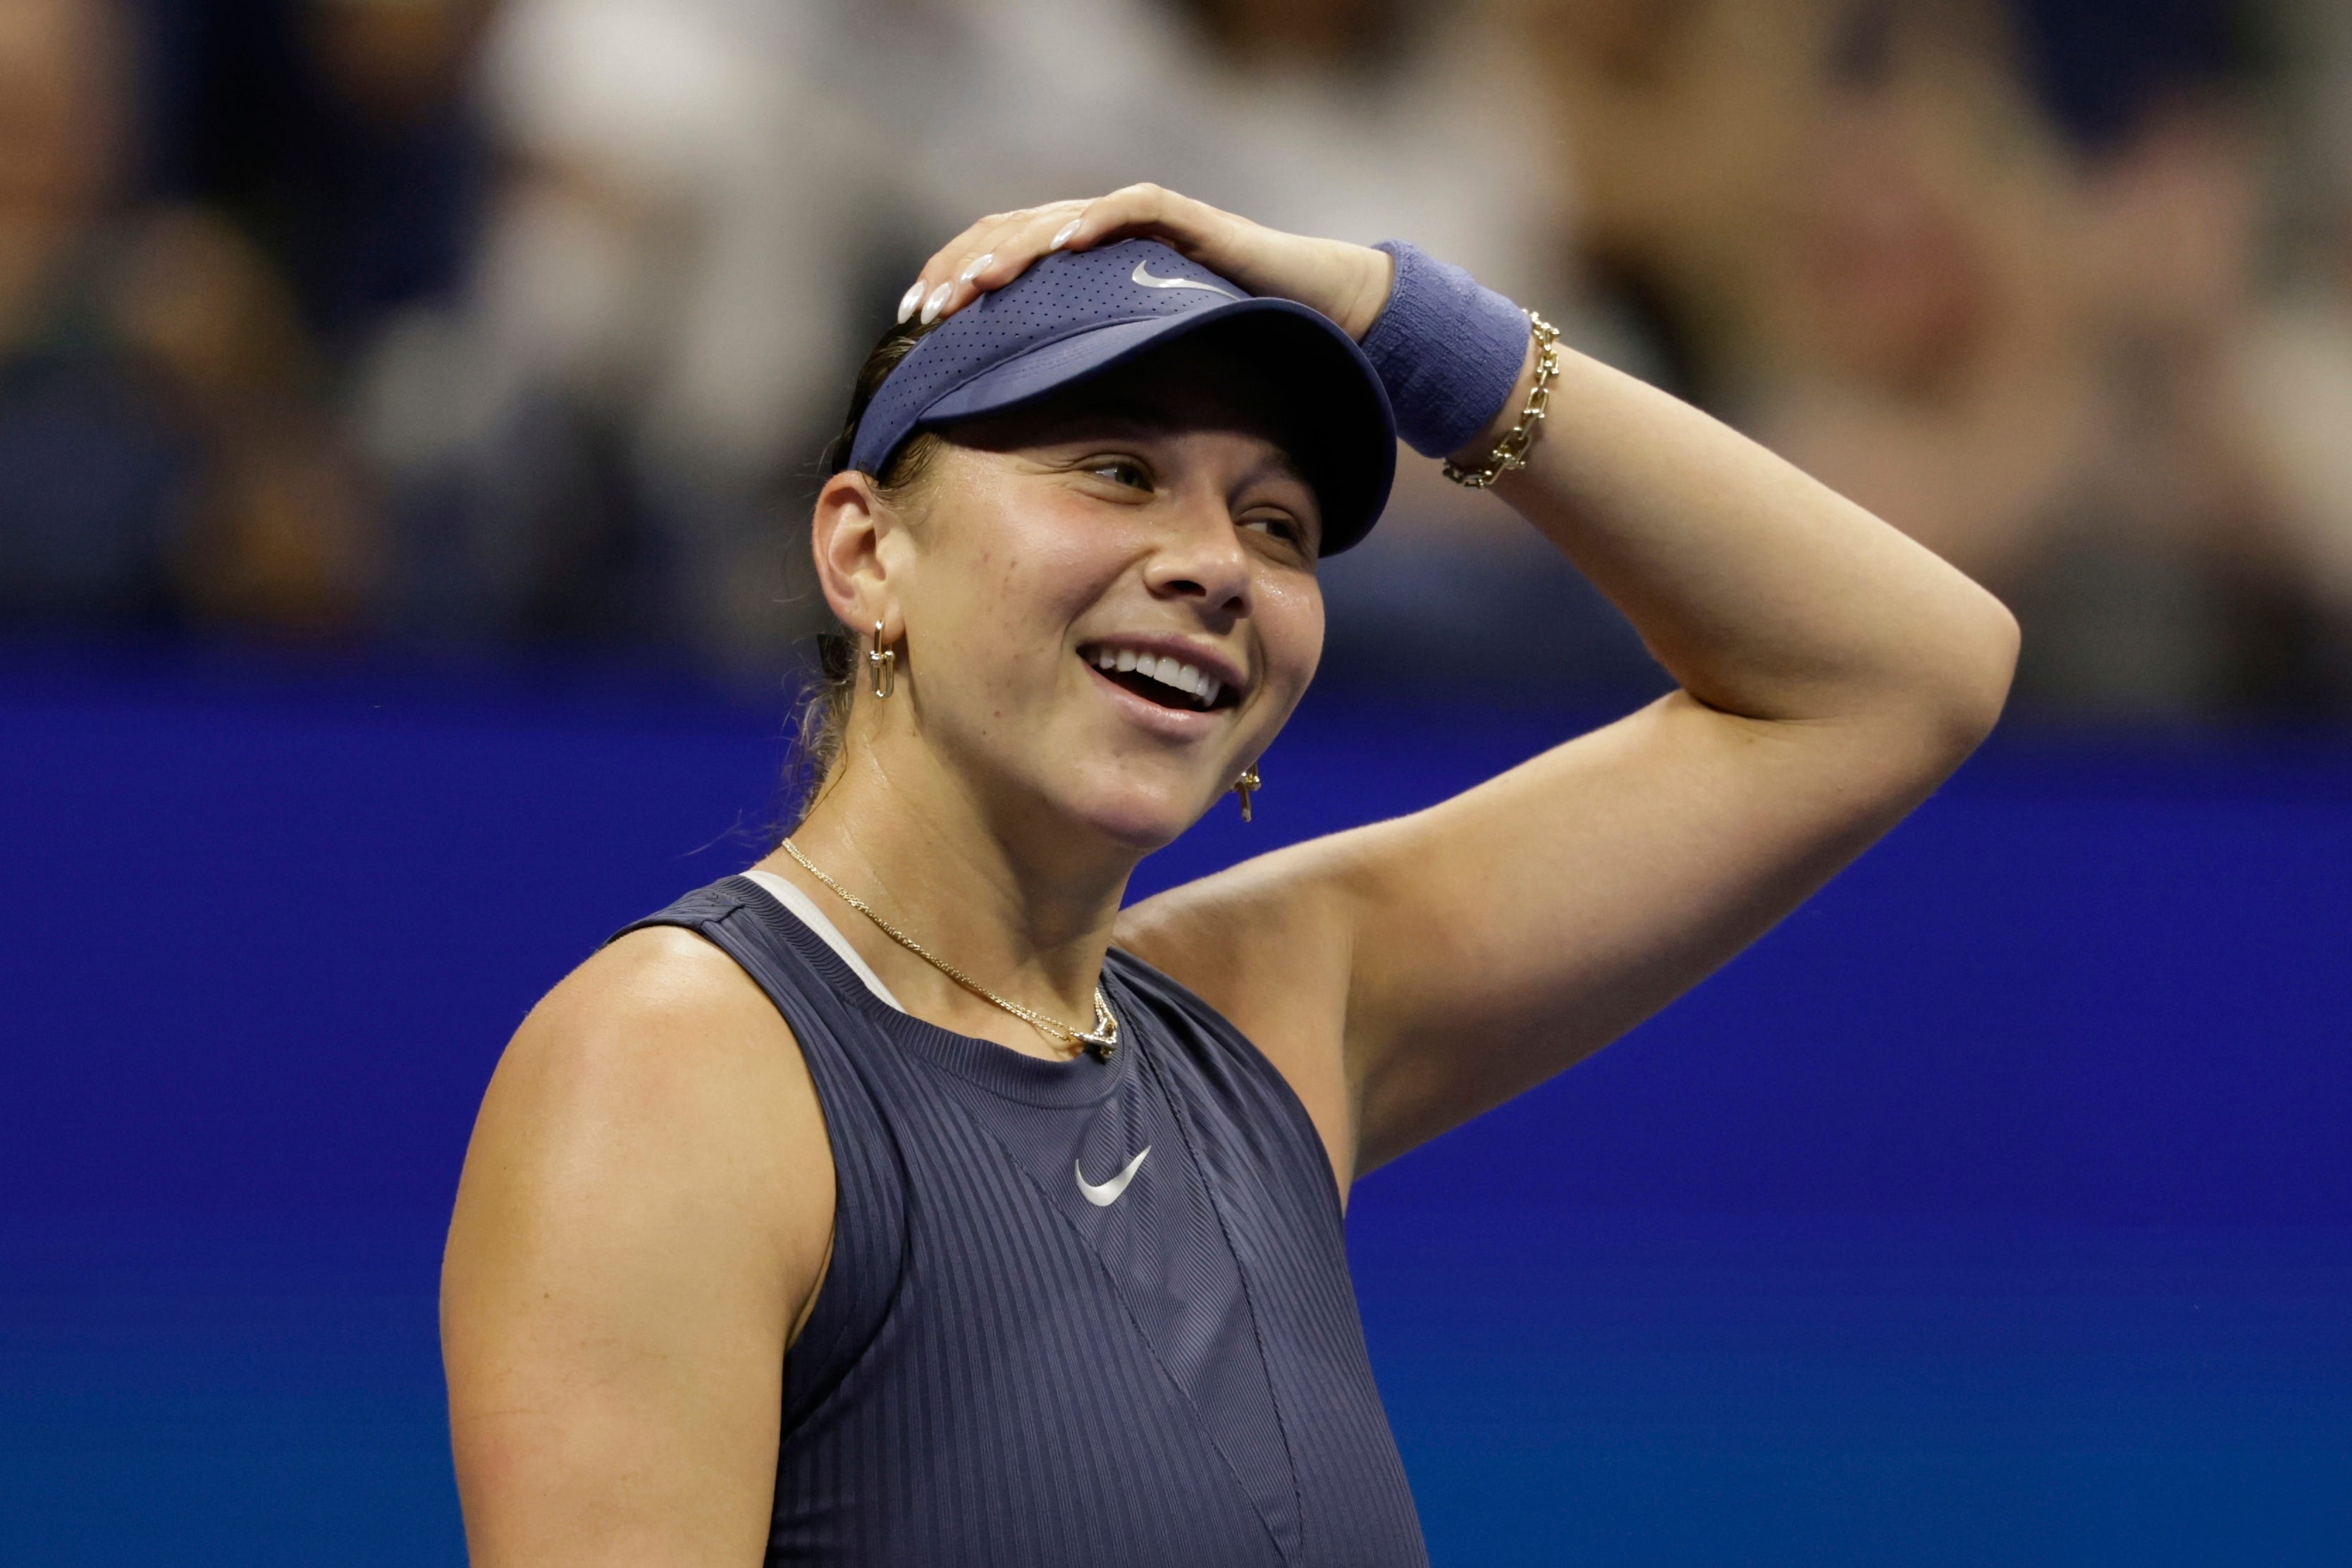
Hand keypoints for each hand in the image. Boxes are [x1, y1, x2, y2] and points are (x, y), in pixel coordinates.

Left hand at [898, 185, 1395, 340]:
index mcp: (1080, 269)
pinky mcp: (1188, 221)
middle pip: (1010, 233)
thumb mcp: (1136, 375)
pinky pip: (1133, 209)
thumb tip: (1012, 428)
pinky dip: (1095, 223)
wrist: (1321, 318)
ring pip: (1058, 218)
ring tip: (976, 285)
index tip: (912, 323)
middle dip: (962, 270)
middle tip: (924, 310)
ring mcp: (1141, 224)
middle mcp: (1101, 234)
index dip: (951, 282)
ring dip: (1012, 250)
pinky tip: (1061, 245)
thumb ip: (1084, 383)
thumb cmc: (1231, 356)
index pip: (997, 258)